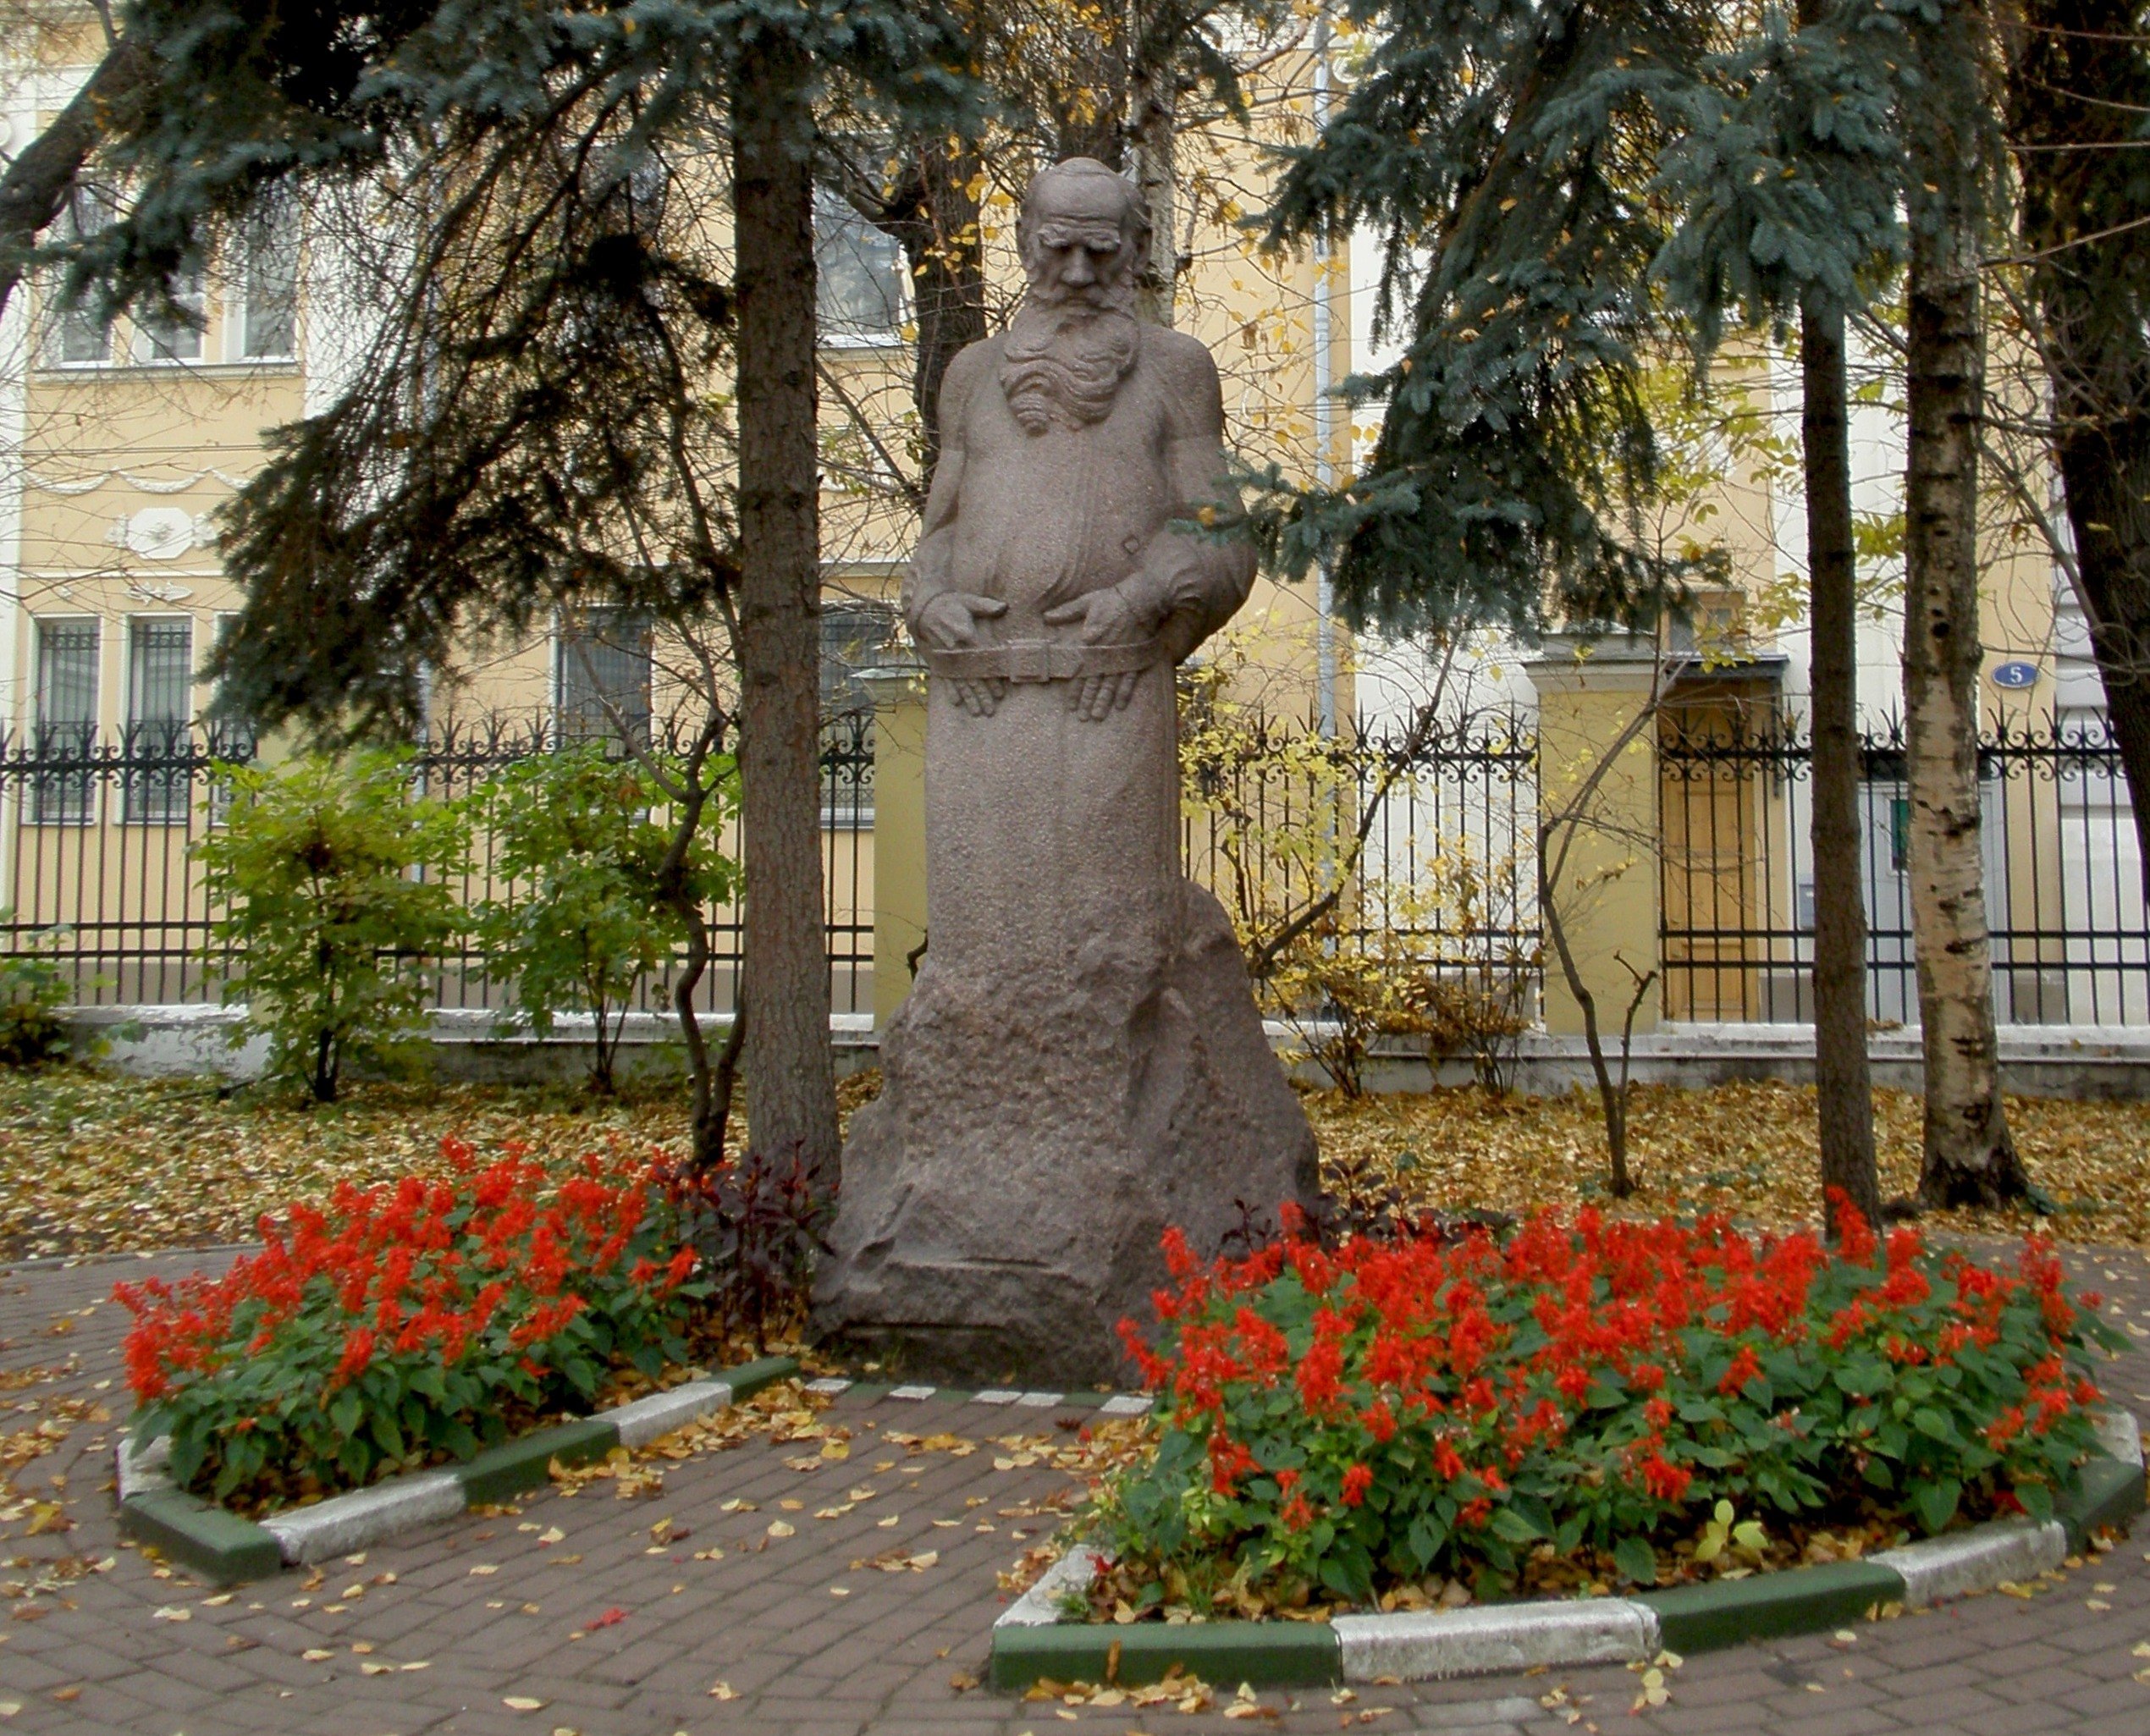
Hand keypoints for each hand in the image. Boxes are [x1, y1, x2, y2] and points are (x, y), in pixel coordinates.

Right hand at [914, 592, 1007, 715]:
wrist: (925, 607)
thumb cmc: (951, 603)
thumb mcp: (969, 601)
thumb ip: (986, 607)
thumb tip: (1004, 607)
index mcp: (966, 636)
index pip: (983, 661)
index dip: (991, 678)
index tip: (1000, 692)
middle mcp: (956, 650)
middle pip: (972, 677)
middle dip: (981, 695)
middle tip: (990, 710)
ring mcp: (946, 657)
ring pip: (959, 681)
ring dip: (968, 698)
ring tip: (977, 712)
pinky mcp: (939, 659)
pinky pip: (945, 677)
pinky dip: (950, 690)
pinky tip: (956, 703)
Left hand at [1043, 586, 1146, 721]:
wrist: (1141, 598)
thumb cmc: (1112, 599)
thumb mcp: (1087, 602)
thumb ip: (1067, 612)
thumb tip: (1046, 617)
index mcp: (1090, 642)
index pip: (1079, 671)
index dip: (1074, 690)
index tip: (1070, 705)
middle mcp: (1103, 654)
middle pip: (1093, 682)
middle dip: (1087, 701)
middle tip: (1083, 717)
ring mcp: (1120, 658)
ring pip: (1110, 685)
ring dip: (1103, 702)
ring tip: (1098, 716)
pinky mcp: (1134, 657)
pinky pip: (1129, 679)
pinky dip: (1125, 693)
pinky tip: (1121, 706)